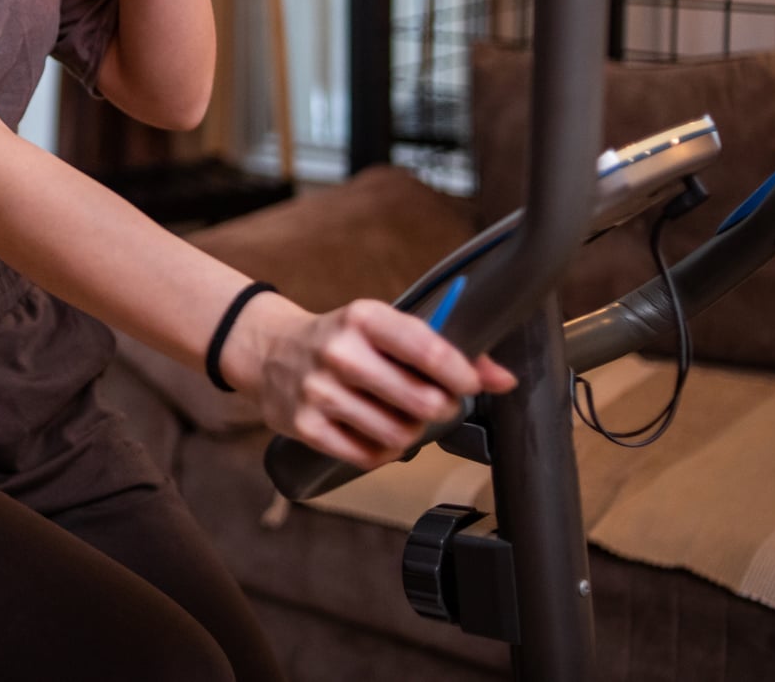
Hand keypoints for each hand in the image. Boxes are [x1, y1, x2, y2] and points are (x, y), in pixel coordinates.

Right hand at [253, 298, 518, 471]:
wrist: (270, 351)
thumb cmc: (344, 340)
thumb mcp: (386, 329)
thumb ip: (446, 351)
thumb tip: (505, 380)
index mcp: (364, 317)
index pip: (427, 349)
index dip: (460, 374)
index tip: (467, 384)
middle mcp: (339, 352)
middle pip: (421, 401)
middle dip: (438, 408)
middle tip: (432, 403)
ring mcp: (318, 391)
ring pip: (397, 434)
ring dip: (408, 432)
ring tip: (398, 416)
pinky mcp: (305, 426)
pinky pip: (367, 456)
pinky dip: (380, 451)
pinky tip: (373, 432)